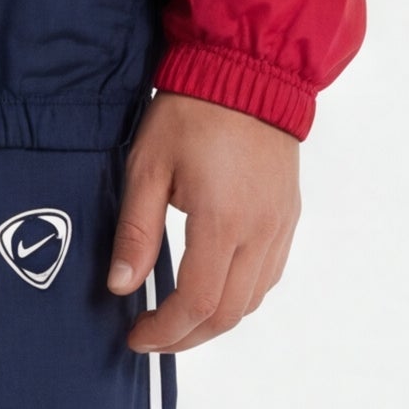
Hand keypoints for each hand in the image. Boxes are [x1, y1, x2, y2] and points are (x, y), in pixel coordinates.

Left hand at [106, 92, 301, 353]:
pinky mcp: (288, 216)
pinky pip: (269, 275)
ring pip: (254, 300)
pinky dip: (240, 296)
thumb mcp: (147, 166)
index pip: (198, 303)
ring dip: (215, 321)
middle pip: (229, 313)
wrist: (248, 71)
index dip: (165, 330)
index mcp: (224, 221)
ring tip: (177, 319)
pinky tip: (212, 289)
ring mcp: (280, 225)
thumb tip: (121, 286)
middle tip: (152, 337)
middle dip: (187, 336)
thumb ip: (136, 231)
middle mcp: (260, 231)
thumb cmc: (192, 112)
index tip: (136, 336)